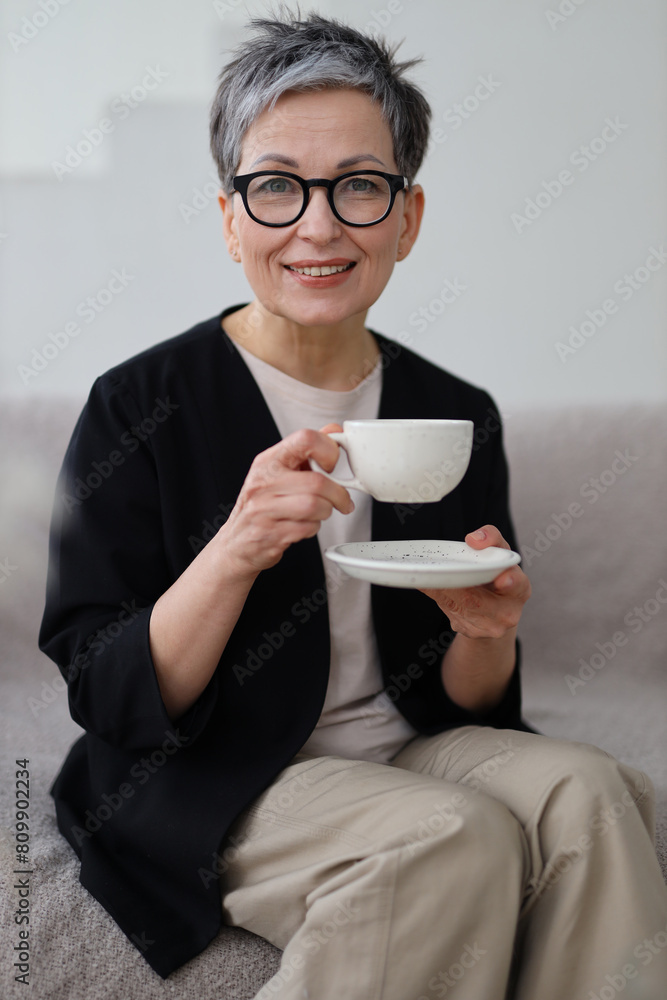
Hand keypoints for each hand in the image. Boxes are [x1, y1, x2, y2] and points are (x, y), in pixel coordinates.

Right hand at [217, 423, 352, 580]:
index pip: (305, 439)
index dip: (329, 451)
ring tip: (322, 512)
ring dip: (327, 511)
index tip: (332, 465)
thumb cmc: (262, 505)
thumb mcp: (280, 471)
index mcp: (268, 460)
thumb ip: (307, 450)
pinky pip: (307, 528)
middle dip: (338, 494)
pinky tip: (305, 525)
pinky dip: (314, 528)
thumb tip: (334, 430)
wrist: (236, 543)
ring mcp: (264, 509)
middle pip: (317, 481)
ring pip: (315, 506)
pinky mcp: (270, 534)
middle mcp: (263, 482)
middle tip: (341, 499)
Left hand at [419, 525, 530, 638]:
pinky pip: (448, 611)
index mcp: (519, 589)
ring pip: (457, 605)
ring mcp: (487, 626)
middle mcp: (507, 612)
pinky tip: (429, 584)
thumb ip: (491, 538)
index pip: (517, 585)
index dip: (509, 582)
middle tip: (436, 571)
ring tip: (427, 574)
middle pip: (475, 598)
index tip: (501, 580)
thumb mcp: (499, 552)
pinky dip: (436, 595)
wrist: (494, 611)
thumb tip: (474, 539)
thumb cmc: (497, 576)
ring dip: (440, 589)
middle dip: (454, 584)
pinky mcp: (469, 631)